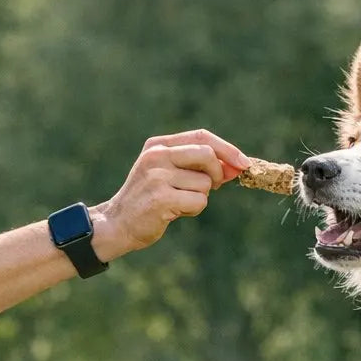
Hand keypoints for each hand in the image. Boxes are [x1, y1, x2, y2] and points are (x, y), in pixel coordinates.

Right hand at [93, 129, 248, 261]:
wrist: (117, 223)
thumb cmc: (149, 199)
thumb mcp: (169, 174)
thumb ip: (198, 167)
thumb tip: (237, 167)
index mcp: (158, 145)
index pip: (201, 136)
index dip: (227, 149)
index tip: (244, 163)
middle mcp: (157, 156)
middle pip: (207, 155)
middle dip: (217, 174)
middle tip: (211, 187)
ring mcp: (157, 176)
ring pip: (205, 183)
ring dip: (200, 197)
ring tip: (178, 202)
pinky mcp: (161, 198)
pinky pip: (199, 201)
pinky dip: (194, 209)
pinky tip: (175, 212)